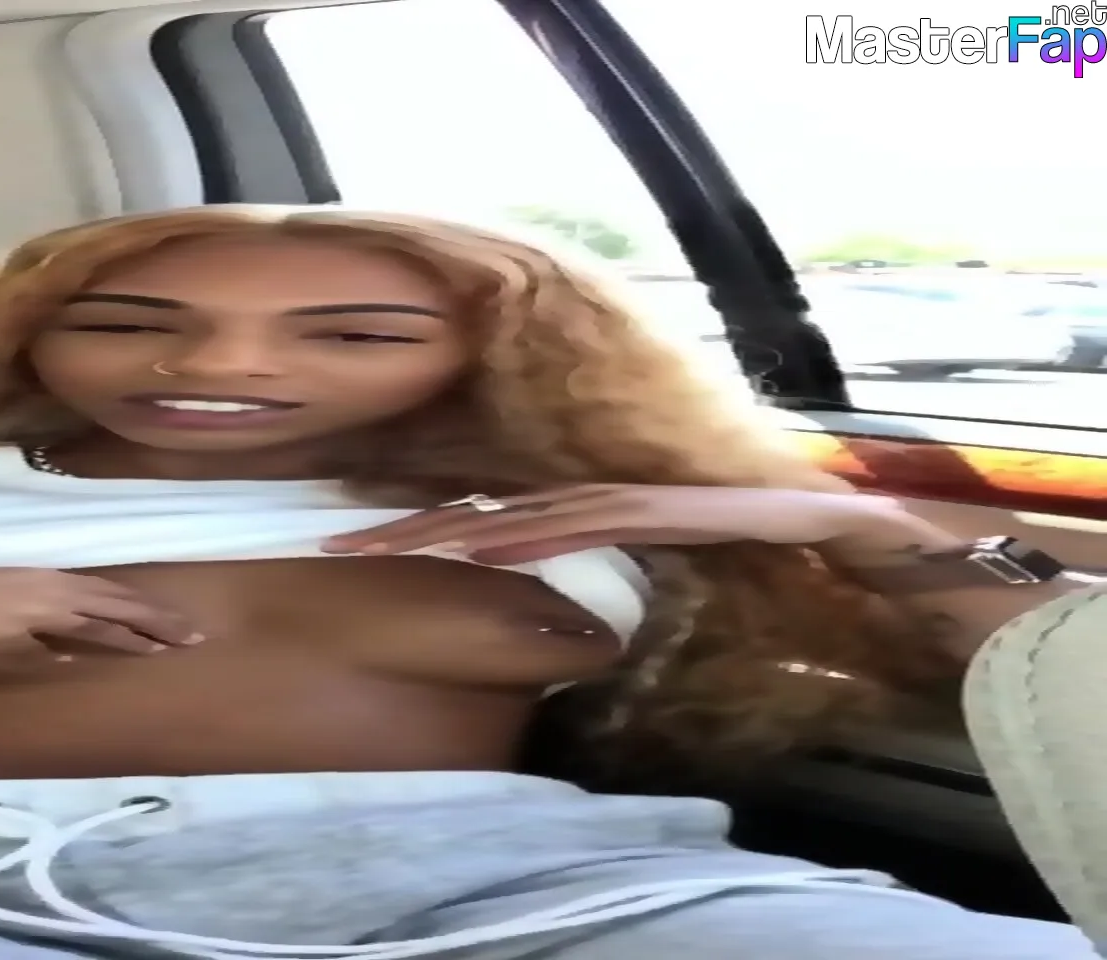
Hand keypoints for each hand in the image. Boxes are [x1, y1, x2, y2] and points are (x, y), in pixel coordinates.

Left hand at [321, 484, 918, 565]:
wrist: (879, 548)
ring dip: (446, 526)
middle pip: (490, 504)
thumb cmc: (779, 564)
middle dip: (405, 522)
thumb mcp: (679, 579)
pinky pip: (589, 520)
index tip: (359, 541)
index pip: (499, 515)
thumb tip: (564, 610)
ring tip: (372, 542)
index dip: (428, 524)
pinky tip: (478, 542)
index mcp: (603, 505)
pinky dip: (531, 532)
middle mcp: (611, 489)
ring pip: (523, 508)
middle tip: (326, 540)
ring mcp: (641, 492)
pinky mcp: (674, 507)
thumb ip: (619, 580)